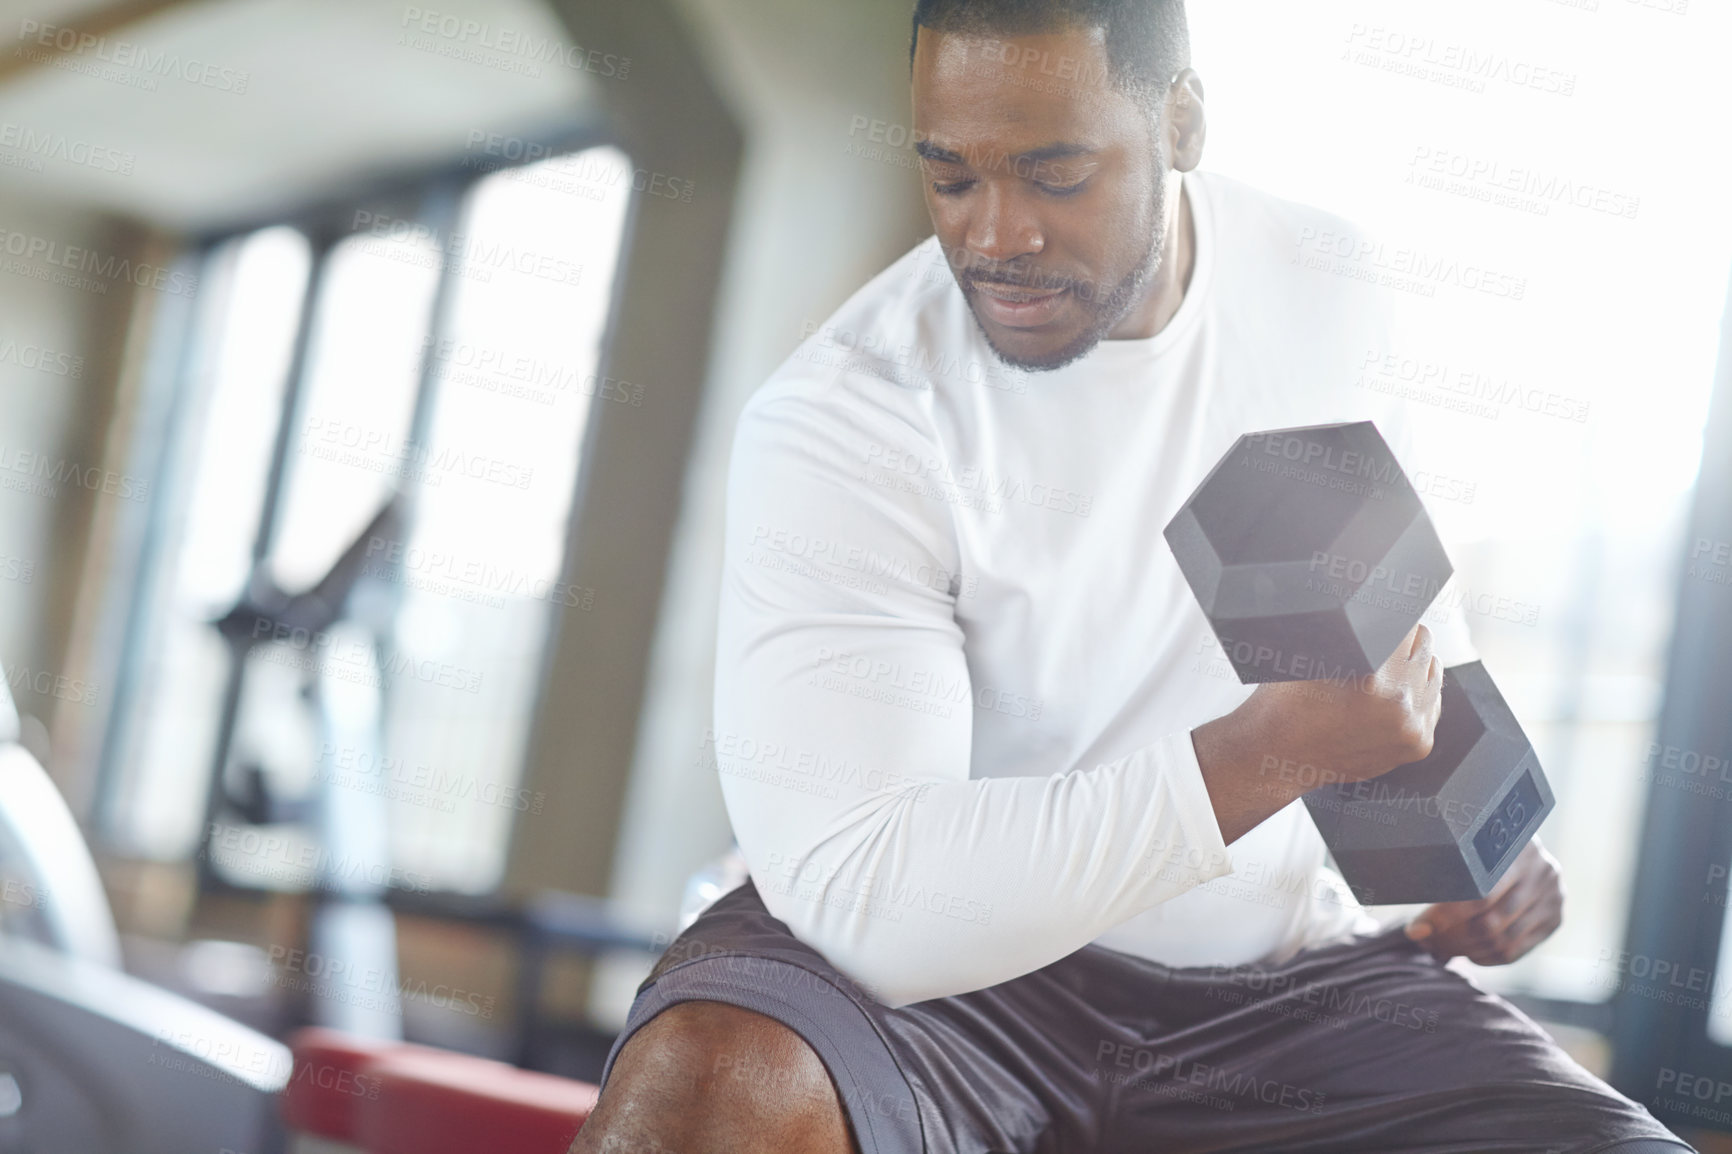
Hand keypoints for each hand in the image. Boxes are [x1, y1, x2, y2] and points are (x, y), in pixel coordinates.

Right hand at [1195, 624, 1442, 843]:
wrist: (1276, 756)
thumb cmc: (1284, 702)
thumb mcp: (1308, 655)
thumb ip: (1346, 630)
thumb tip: (1371, 600)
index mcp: (1374, 681)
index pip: (1404, 624)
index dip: (1387, 614)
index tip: (1376, 614)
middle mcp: (1401, 707)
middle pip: (1424, 646)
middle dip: (1401, 640)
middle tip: (1374, 642)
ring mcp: (1413, 730)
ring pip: (1432, 674)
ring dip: (1411, 666)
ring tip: (1379, 671)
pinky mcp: (1417, 746)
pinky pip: (1432, 703)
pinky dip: (1415, 694)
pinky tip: (1388, 695)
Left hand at [1405, 841, 1563, 964]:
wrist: (1520, 844)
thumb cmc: (1477, 846)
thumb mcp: (1462, 847)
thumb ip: (1441, 879)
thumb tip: (1417, 933)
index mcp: (1513, 845)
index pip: (1478, 894)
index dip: (1444, 917)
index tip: (1417, 930)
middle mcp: (1540, 870)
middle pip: (1491, 922)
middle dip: (1451, 939)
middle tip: (1427, 944)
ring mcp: (1552, 896)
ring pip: (1503, 940)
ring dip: (1466, 950)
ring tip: (1441, 950)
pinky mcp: (1555, 918)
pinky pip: (1517, 950)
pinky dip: (1488, 958)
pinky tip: (1468, 954)